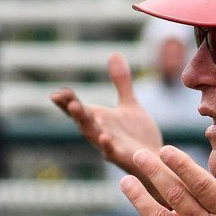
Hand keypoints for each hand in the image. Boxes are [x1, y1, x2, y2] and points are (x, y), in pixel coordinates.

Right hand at [50, 53, 172, 195]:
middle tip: (65, 98)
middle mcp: (101, 133)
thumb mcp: (130, 105)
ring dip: (85, 124)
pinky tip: (104, 138)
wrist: (158, 160)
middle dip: (74, 110)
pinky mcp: (125, 159)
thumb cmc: (139, 136)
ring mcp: (111, 147)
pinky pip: (113, 154)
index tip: (56, 93)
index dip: (67, 102)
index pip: (79, 109)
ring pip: (94, 136)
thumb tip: (115, 54)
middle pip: (83, 121)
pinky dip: (107, 146)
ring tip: (76, 109)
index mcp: (100, 120)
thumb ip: (121, 83)